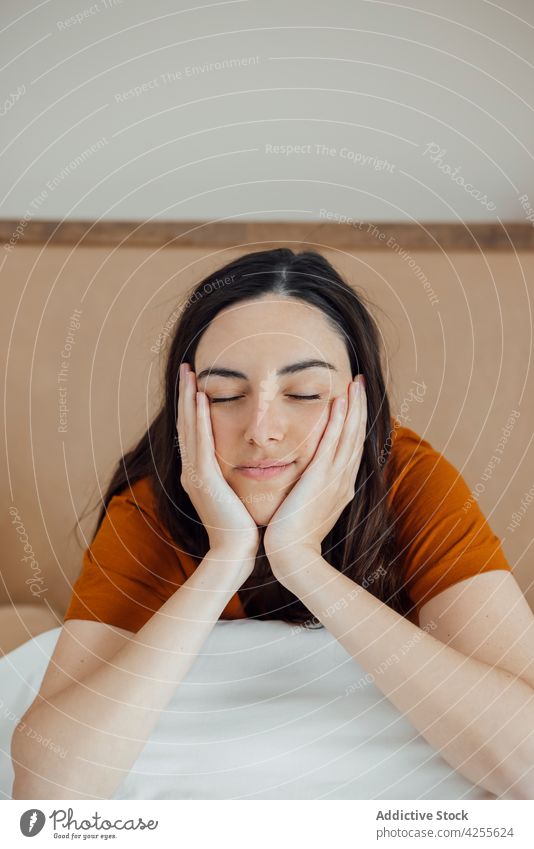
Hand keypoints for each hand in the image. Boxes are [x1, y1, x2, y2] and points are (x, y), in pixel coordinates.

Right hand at [176, 362, 259, 558]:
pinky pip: (200, 442)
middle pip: (186, 424)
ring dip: (188, 398)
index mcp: (199, 473)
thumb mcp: (234, 495)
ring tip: (189, 373)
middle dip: (185, 394)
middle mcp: (191, 470)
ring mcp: (195, 474)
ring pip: (189, 428)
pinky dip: (198, 419)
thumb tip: (246, 461)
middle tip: (186, 367)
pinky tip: (200, 398)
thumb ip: (232, 476)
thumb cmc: (241, 528)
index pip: (193, 431)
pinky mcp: (204, 479)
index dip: (191, 406)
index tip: (194, 382)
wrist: (235, 553)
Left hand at [263, 374, 366, 573]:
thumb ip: (309, 490)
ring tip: (355, 383)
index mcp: (340, 486)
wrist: (291, 555)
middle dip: (359, 408)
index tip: (354, 400)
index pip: (351, 446)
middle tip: (361, 382)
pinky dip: (338, 422)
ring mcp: (335, 479)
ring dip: (353, 407)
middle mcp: (343, 479)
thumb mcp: (306, 508)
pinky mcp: (322, 479)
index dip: (354, 421)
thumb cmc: (292, 535)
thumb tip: (305, 479)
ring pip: (349, 435)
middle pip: (356, 435)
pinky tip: (339, 402)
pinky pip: (333, 443)